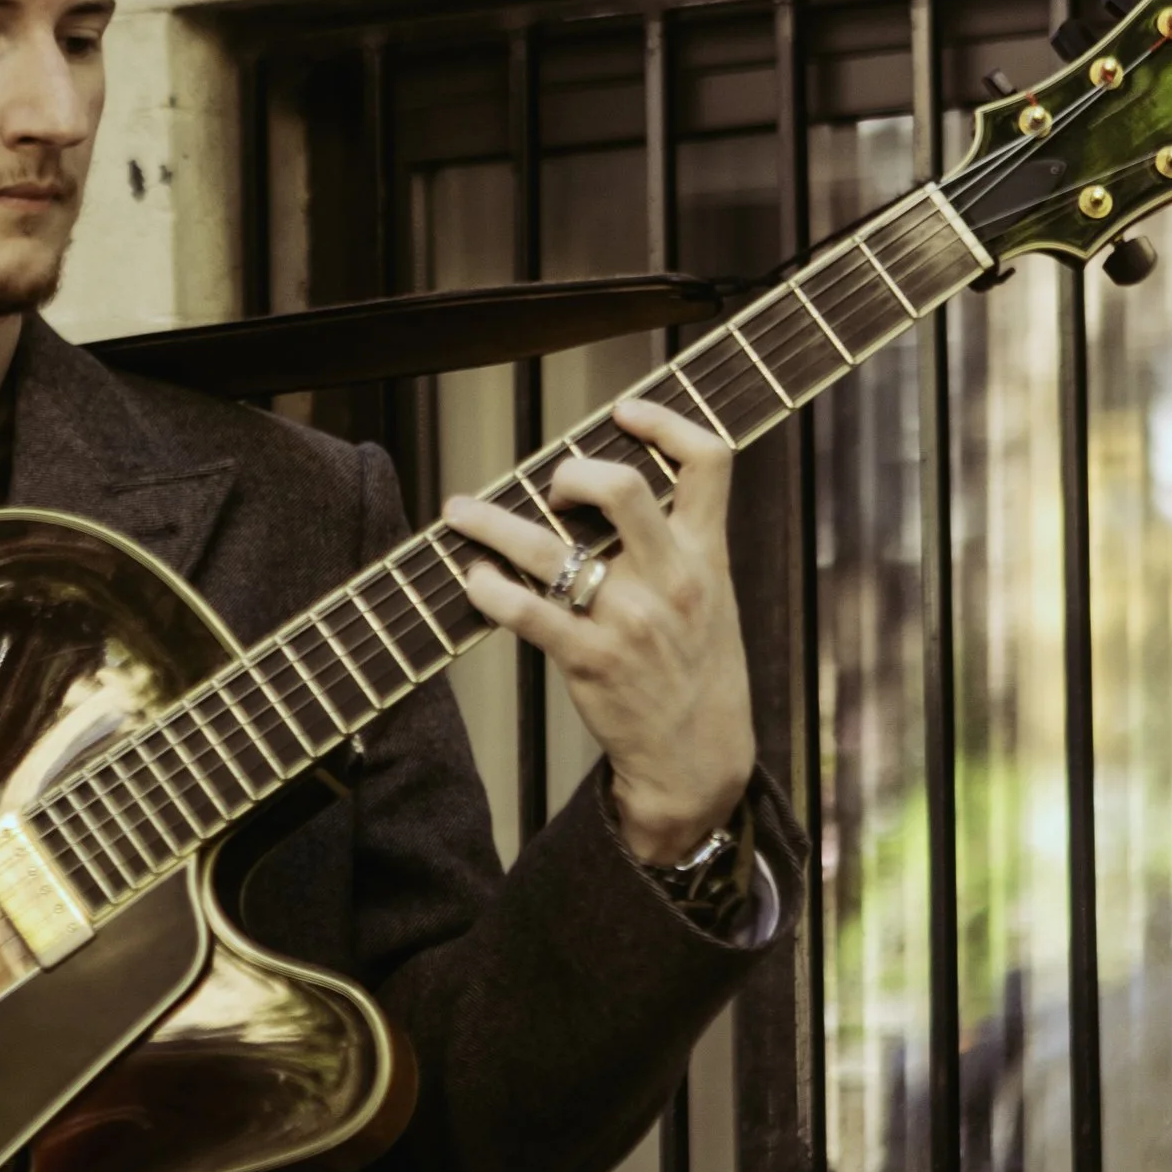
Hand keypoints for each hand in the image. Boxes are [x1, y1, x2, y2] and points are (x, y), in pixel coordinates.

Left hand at [445, 406, 755, 860]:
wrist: (699, 760)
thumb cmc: (695, 671)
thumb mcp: (711, 600)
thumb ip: (678, 546)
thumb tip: (615, 492)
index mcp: (708, 556)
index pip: (709, 461)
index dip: (665, 420)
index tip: (622, 410)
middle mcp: (672, 581)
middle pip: (623, 487)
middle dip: (571, 471)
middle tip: (548, 486)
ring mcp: (630, 622)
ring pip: (550, 549)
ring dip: (492, 523)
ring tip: (459, 512)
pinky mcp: (591, 662)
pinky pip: (527, 613)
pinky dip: (489, 590)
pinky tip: (473, 580)